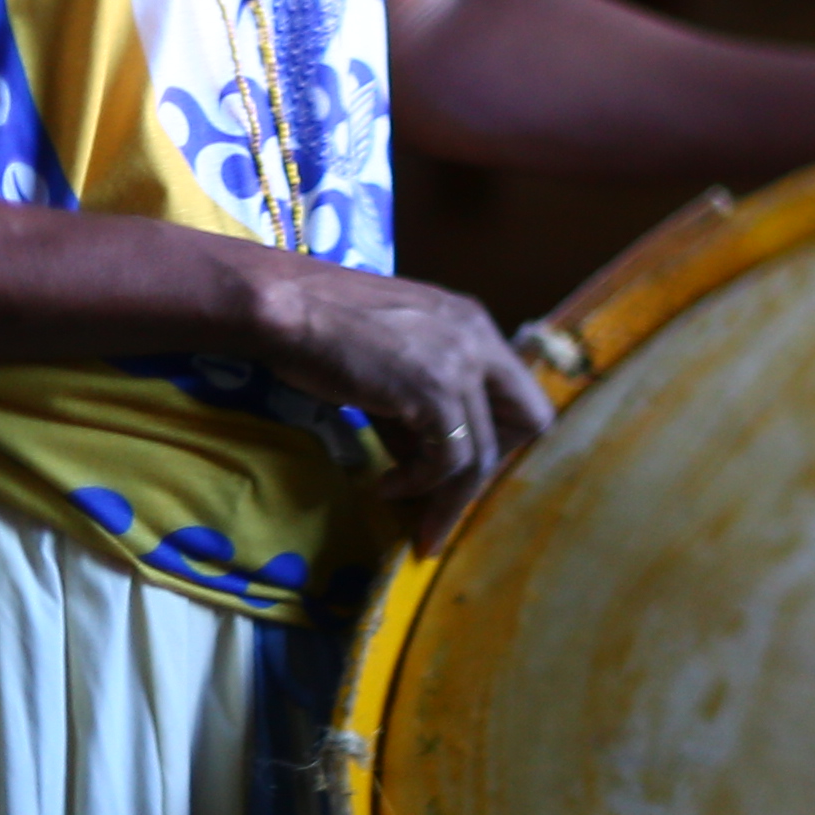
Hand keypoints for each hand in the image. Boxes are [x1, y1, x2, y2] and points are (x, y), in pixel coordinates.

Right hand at [243, 259, 558, 550]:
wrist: (286, 306)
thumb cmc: (323, 329)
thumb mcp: (391, 362)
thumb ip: (418, 409)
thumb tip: (424, 467)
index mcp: (474, 325)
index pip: (521, 393)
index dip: (495, 435)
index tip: (456, 462)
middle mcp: (480, 339)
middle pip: (528, 422)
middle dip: (487, 466)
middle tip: (444, 493)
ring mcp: (461, 363)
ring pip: (482, 454)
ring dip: (447, 495)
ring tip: (407, 508)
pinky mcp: (435, 390)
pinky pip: (449, 460)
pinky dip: (419, 485)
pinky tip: (386, 485)